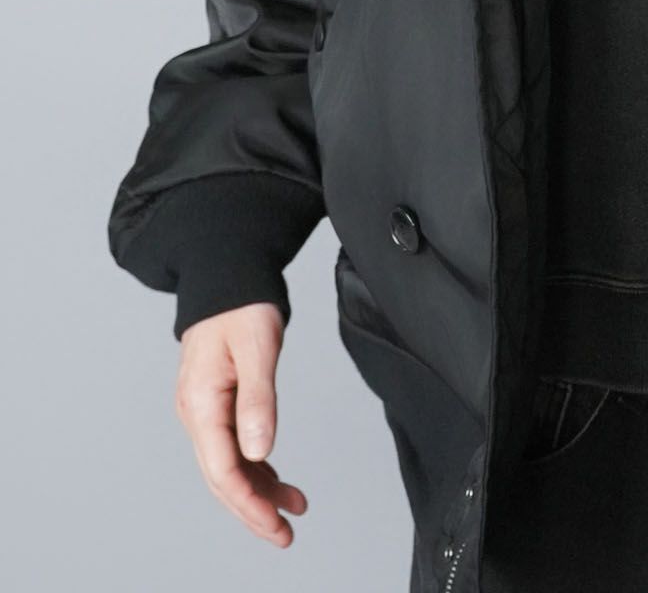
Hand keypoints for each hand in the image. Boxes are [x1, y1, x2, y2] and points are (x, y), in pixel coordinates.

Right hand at [174, 302, 308, 544]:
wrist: (227, 271)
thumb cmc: (242, 303)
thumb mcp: (257, 347)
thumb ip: (257, 400)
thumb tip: (260, 452)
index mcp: (201, 404)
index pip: (222, 470)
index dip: (249, 504)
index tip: (276, 526)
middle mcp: (197, 412)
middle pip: (223, 476)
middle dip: (253, 509)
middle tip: (285, 534)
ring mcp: (205, 408)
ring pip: (229, 464)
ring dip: (259, 489)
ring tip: (294, 507)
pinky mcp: (218, 401)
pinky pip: (234, 445)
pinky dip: (256, 465)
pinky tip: (276, 477)